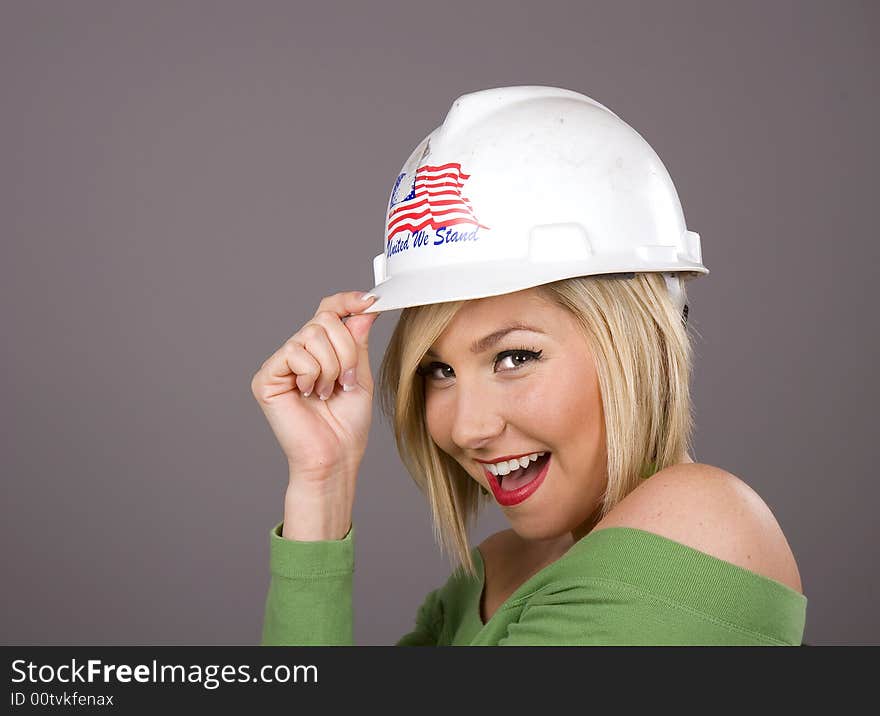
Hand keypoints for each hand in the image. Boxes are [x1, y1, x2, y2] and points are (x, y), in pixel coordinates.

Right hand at [250, 291, 380, 486]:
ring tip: (327, 392)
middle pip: (323, 320)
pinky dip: (311, 374)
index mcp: (321, 350)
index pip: (328, 310)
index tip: (370, 301)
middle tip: (346, 380)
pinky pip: (294, 353)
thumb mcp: (360, 375)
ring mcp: (280, 363)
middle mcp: (298, 351)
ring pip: (311, 335)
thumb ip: (358, 342)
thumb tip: (363, 309)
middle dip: (345, 350)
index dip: (347, 301)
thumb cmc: (346, 425)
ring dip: (331, 366)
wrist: (335, 456)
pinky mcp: (266, 377)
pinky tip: (309, 395)